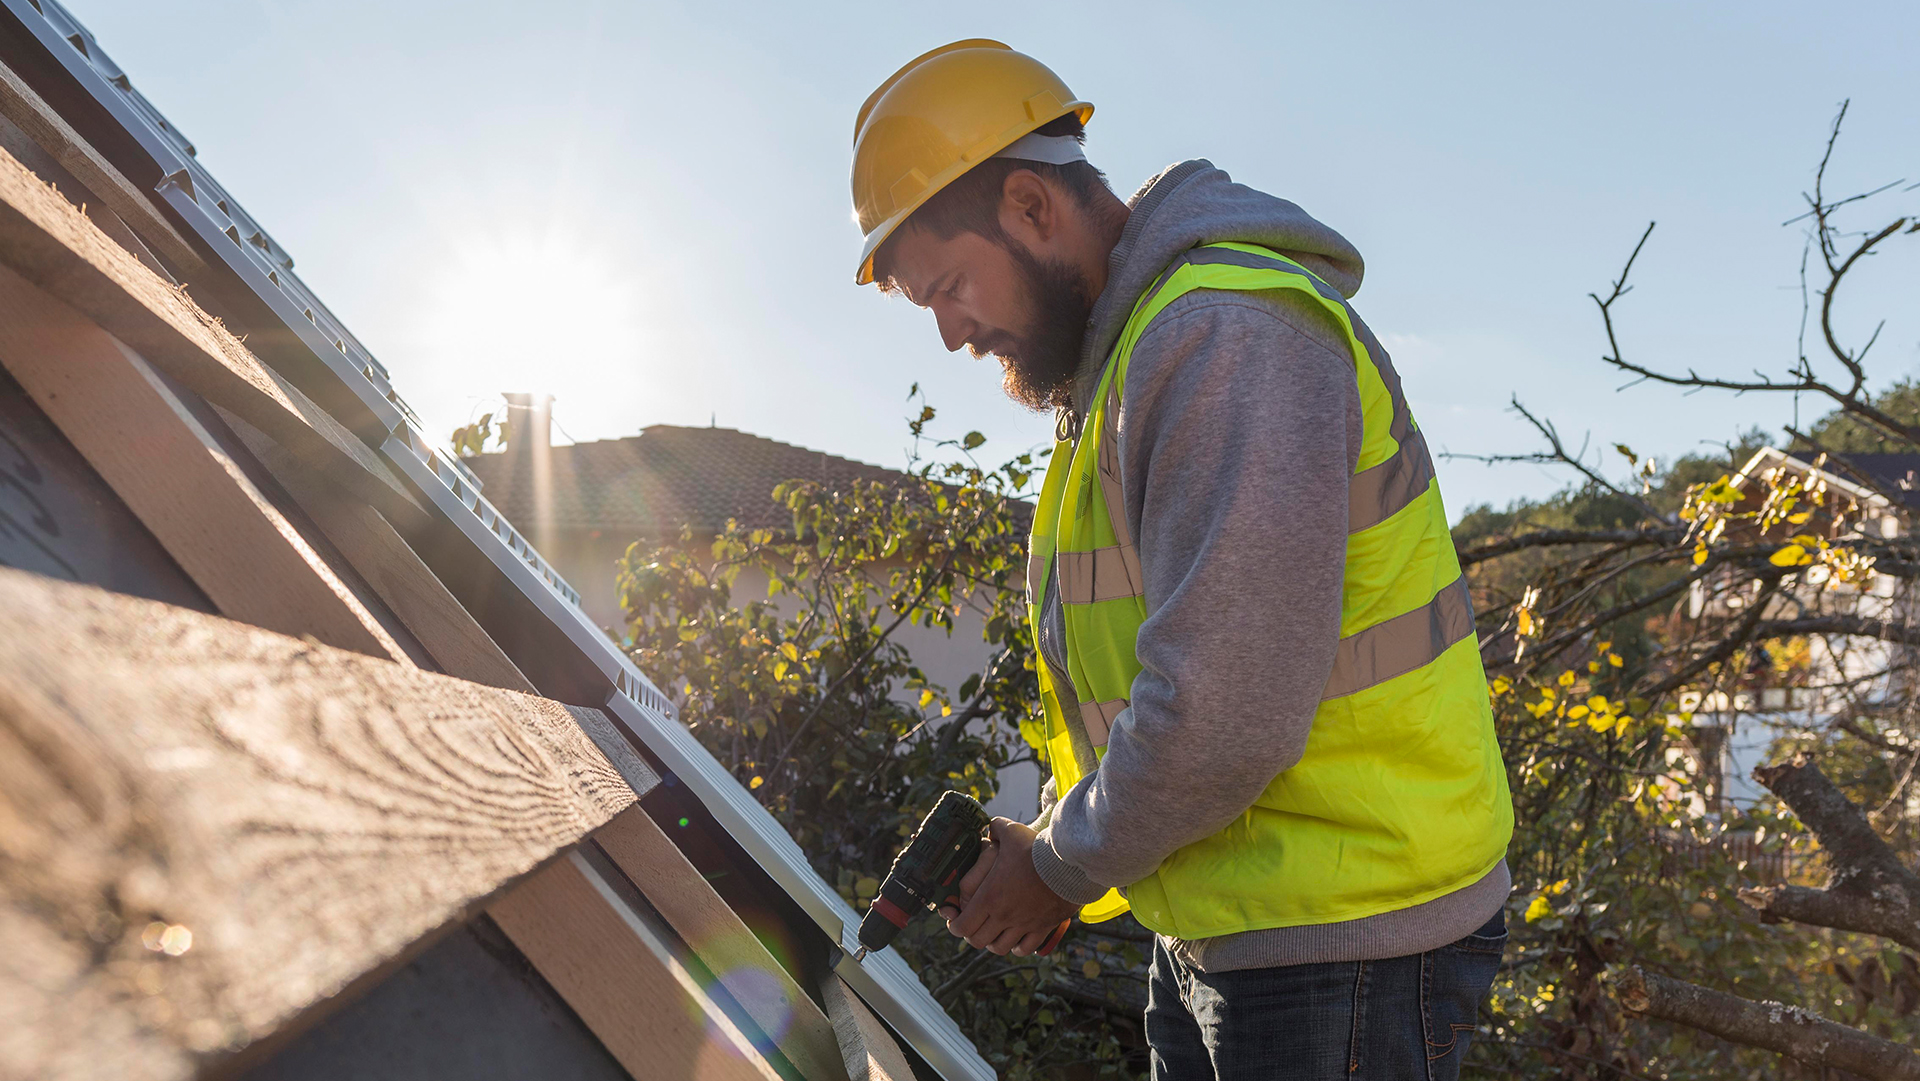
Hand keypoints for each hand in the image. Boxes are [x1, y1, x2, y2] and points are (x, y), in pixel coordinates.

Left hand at [943, 818, 1077, 956]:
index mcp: (989, 897)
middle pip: (977, 940)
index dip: (954, 925)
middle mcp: (1003, 916)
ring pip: (999, 948)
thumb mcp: (1011, 832)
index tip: (955, 919)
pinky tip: (1016, 939)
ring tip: (994, 932)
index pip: (962, 926)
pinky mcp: (1042, 928)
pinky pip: (1025, 948)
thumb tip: (990, 827)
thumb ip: (996, 828)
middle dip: (972, 934)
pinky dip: (1017, 947)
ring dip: (993, 942)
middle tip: (974, 924)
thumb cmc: (1037, 849)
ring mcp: (1023, 925)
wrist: (1069, 864)